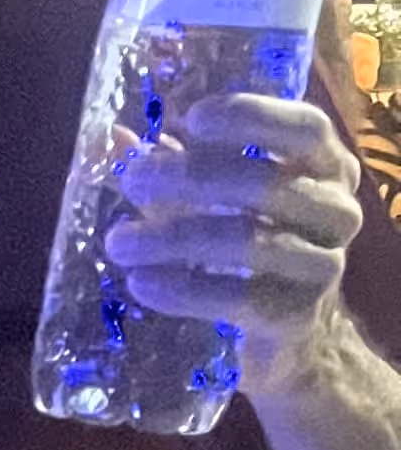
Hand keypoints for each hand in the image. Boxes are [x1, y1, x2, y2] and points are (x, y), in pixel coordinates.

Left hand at [103, 90, 365, 386]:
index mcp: (325, 165)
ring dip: (173, 238)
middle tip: (132, 181)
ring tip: (119, 243)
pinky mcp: (299, 315)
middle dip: (191, 179)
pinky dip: (185, 290)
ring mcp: (324, 264)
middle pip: (266, 184)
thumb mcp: (208, 198)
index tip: (191, 119)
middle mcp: (337, 210)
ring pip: (249, 242)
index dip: (252, 117)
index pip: (305, 127)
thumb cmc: (245, 243)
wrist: (287, 331)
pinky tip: (142, 283)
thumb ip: (166, 166)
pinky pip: (241, 299)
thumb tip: (112, 140)